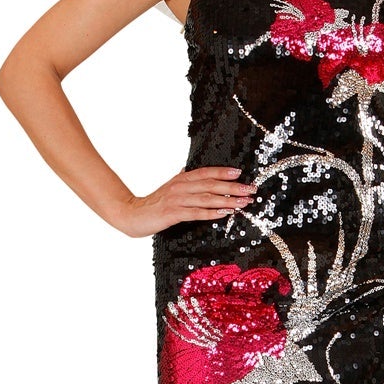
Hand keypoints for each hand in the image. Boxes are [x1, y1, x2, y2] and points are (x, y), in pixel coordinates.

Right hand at [115, 165, 257, 238]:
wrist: (132, 214)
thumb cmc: (153, 204)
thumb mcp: (170, 188)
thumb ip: (182, 180)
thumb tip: (189, 169)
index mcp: (181, 179)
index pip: (206, 172)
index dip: (223, 172)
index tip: (240, 173)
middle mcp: (181, 186)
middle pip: (211, 184)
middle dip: (233, 187)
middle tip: (250, 190)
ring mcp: (177, 199)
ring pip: (207, 198)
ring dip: (228, 200)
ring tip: (243, 203)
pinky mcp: (173, 213)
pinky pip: (196, 212)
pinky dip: (212, 212)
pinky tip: (224, 213)